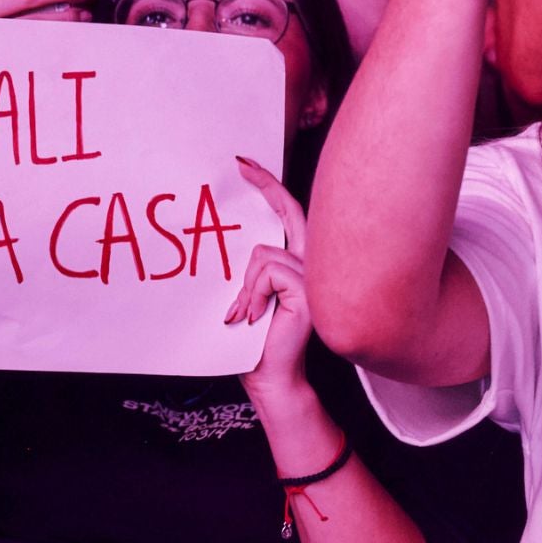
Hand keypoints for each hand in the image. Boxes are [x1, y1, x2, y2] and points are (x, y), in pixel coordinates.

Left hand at [229, 156, 312, 395]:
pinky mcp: (308, 290)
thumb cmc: (255, 343)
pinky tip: (256, 317)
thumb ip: (249, 270)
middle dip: (266, 185)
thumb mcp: (247, 296)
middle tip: (241, 163)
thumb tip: (228, 238)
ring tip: (244, 315)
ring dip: (245, 287)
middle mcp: (311, 264)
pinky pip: (268, 273)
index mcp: (297, 263)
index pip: (289, 216)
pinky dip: (253, 294)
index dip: (271, 188)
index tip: (247, 165)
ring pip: (264, 254)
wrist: (270, 378)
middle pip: (290, 213)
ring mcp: (313, 276)